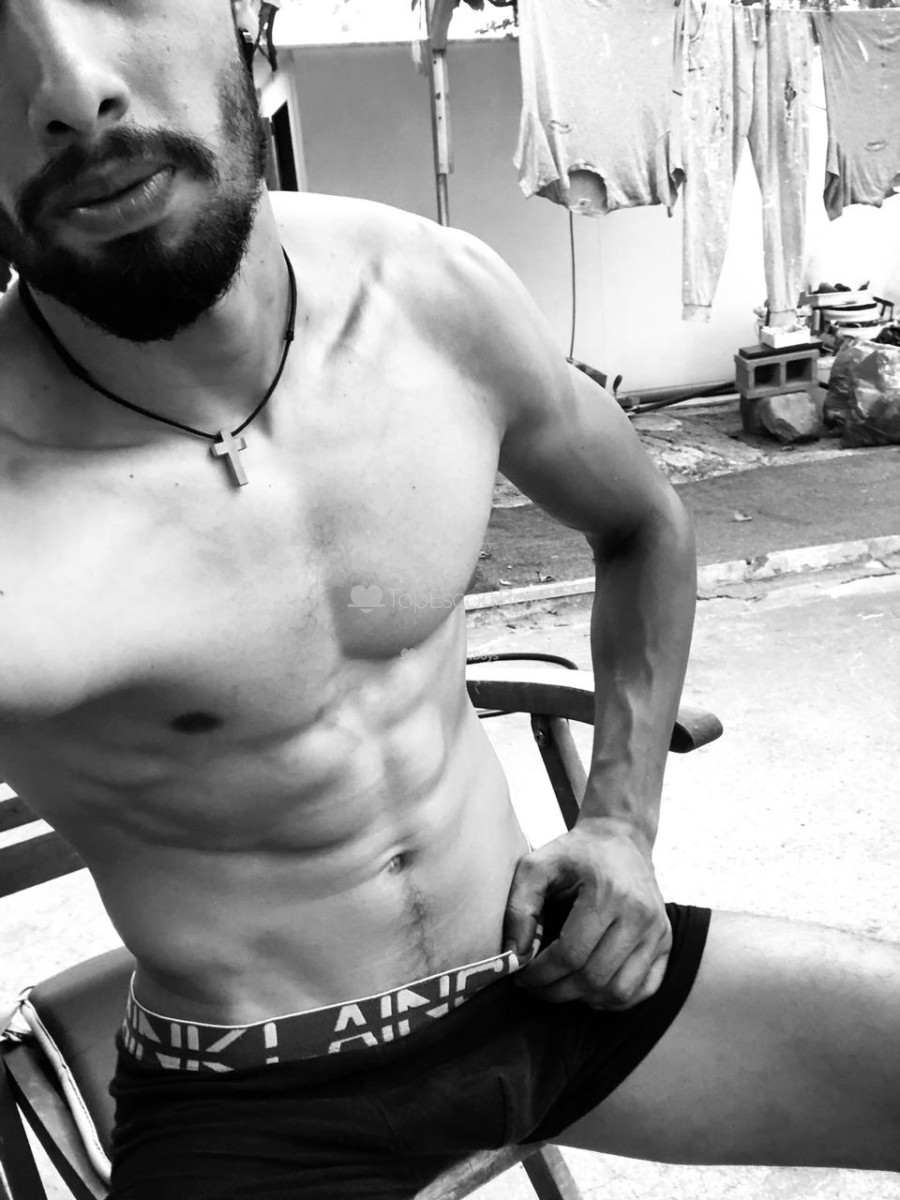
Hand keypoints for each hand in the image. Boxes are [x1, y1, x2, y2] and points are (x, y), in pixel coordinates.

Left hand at [504, 819, 671, 1008]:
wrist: (621, 837)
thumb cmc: (575, 853)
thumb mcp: (537, 865)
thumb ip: (519, 906)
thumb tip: (515, 954)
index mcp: (608, 893)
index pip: (571, 954)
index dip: (541, 974)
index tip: (521, 977)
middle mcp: (640, 915)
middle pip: (595, 977)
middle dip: (557, 991)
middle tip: (535, 987)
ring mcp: (658, 930)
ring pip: (620, 990)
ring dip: (584, 999)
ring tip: (560, 987)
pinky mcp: (667, 940)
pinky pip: (644, 988)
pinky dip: (616, 999)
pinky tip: (591, 990)